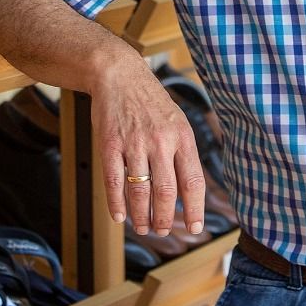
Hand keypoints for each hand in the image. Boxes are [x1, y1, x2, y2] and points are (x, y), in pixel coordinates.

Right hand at [93, 59, 206, 236]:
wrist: (119, 75)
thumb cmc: (150, 102)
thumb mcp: (177, 122)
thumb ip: (183, 153)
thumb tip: (189, 190)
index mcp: (182, 137)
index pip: (193, 181)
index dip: (194, 209)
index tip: (194, 228)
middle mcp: (160, 141)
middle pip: (166, 192)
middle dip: (164, 219)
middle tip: (162, 231)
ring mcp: (134, 143)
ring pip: (140, 191)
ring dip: (142, 215)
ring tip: (143, 228)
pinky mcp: (110, 144)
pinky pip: (114, 181)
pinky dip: (117, 203)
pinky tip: (120, 216)